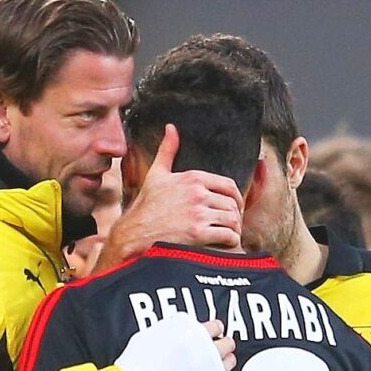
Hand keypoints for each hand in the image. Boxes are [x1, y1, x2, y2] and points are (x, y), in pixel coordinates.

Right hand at [97, 126, 242, 271]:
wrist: (134, 233)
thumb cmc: (146, 206)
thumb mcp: (156, 174)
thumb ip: (167, 150)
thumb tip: (171, 127)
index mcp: (193, 178)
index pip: (229, 185)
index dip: (236, 198)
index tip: (234, 207)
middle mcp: (197, 193)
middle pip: (232, 203)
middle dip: (236, 215)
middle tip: (233, 224)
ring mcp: (198, 213)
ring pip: (232, 219)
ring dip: (235, 228)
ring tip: (231, 234)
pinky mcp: (197, 233)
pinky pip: (227, 235)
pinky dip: (231, 240)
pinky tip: (226, 242)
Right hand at [114, 312, 233, 370]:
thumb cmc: (135, 367)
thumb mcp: (150, 335)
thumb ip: (171, 332)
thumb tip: (176, 335)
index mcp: (188, 329)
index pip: (214, 325)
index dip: (212, 331)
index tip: (211, 335)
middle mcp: (202, 345)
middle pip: (226, 342)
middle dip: (221, 345)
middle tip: (217, 350)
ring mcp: (209, 366)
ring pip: (230, 360)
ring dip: (225, 361)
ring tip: (219, 364)